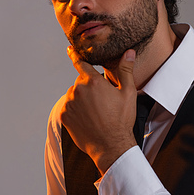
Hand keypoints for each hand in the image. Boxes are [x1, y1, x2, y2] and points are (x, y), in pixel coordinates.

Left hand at [61, 47, 137, 173]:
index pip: (81, 63)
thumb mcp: (128, 93)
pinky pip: (68, 108)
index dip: (75, 55)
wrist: (111, 145)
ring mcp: (69, 103)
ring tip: (95, 113)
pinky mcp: (64, 116)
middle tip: (102, 102)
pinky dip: (75, 111)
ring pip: (74, 95)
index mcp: (92, 81)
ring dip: (81, 99)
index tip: (69, 49)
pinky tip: (87, 119)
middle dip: (89, 87)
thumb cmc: (121, 120)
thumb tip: (129, 52)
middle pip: (80, 82)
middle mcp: (78, 90)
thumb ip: (125, 70)